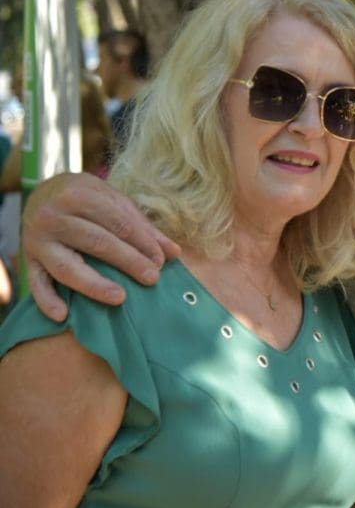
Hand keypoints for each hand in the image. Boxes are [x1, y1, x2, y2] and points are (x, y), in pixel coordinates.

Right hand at [21, 172, 179, 320]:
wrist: (43, 192)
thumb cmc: (86, 197)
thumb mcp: (114, 201)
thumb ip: (142, 226)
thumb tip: (173, 253)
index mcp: (79, 195)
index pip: (117, 224)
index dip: (142, 243)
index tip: (161, 261)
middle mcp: (54, 217)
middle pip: (96, 243)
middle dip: (128, 262)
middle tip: (152, 278)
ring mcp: (37, 240)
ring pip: (67, 266)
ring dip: (94, 285)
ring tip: (120, 298)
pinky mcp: (27, 260)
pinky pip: (36, 283)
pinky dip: (47, 301)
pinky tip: (64, 315)